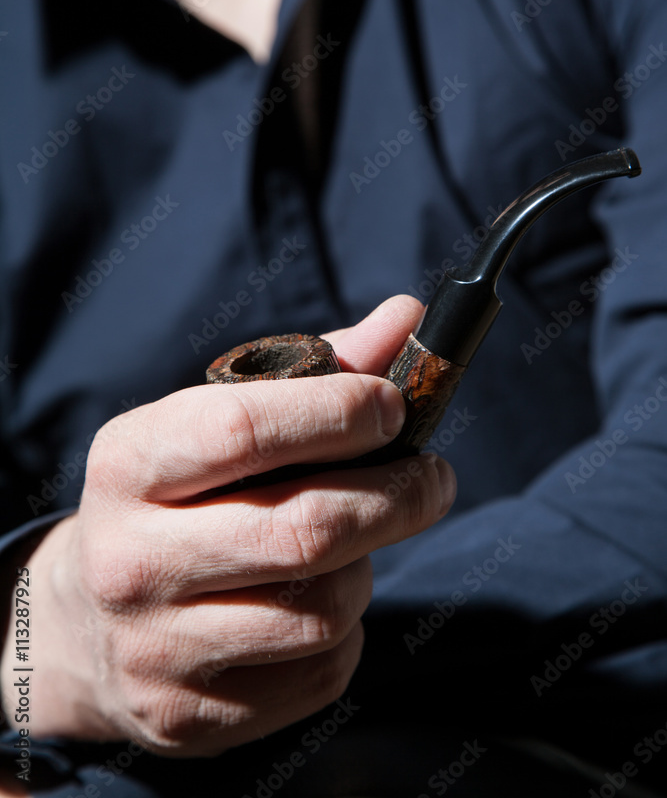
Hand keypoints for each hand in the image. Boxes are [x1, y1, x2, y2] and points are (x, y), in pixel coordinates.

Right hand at [1, 296, 454, 755]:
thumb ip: (314, 369)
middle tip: (434, 477)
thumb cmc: (174, 499)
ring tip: (359, 544)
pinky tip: (320, 602)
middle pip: (304, 531)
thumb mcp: (212, 423)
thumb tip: (410, 317)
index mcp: (129, 463)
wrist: (85, 624)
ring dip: (368, 568)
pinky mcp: (189, 715)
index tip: (393, 406)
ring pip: (323, 610)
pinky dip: (345, 632)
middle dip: (399, 497)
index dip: (338, 412)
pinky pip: (319, 673)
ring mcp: (156, 647)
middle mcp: (131, 558)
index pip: (244, 428)